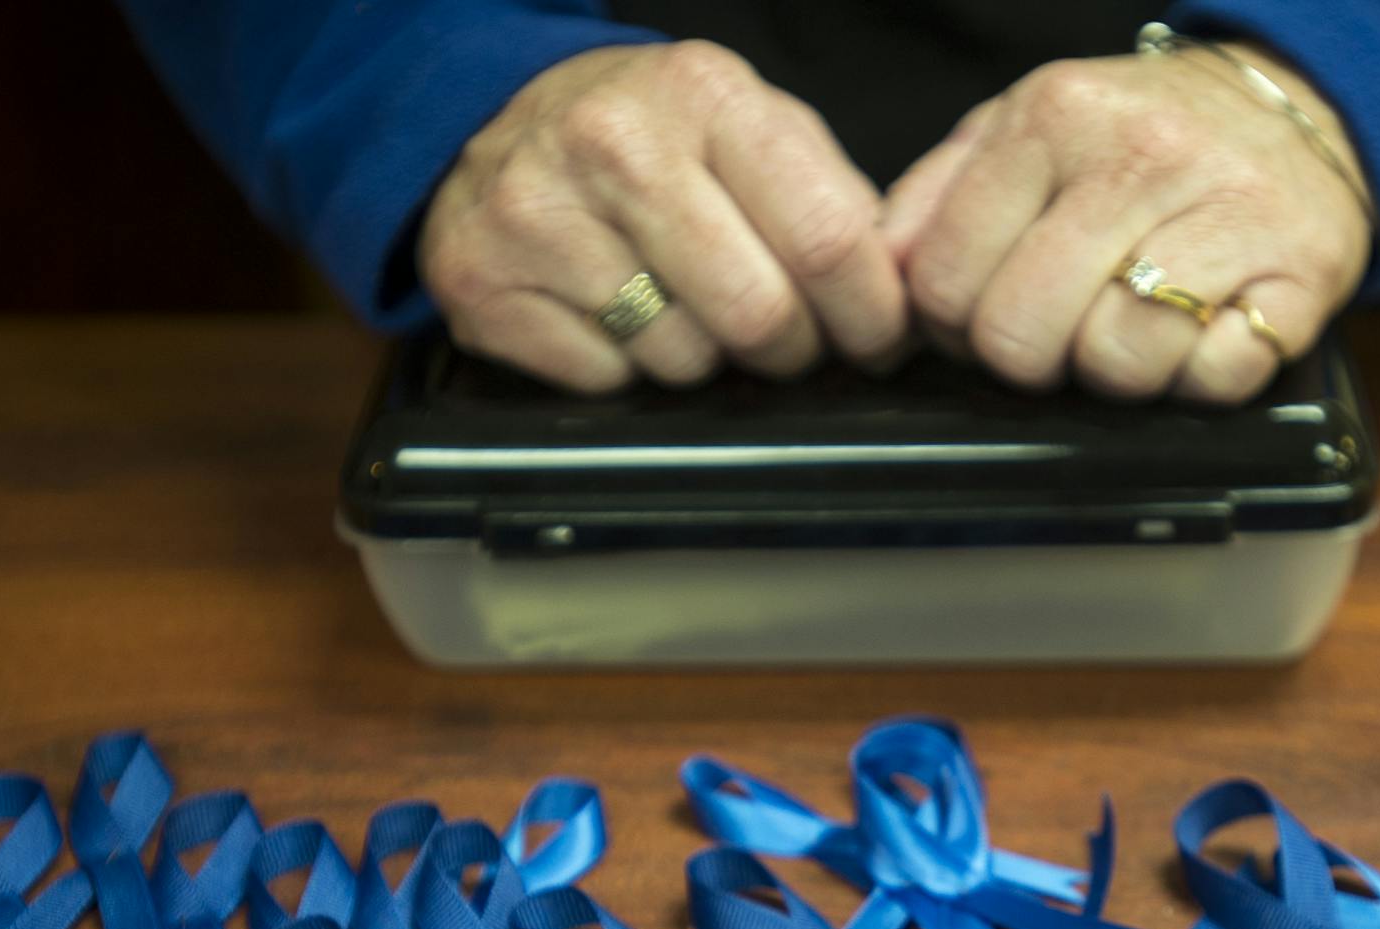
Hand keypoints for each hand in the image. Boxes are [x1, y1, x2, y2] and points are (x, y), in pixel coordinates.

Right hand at [418, 41, 905, 393]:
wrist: (490, 124)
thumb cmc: (647, 139)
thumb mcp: (745, 127)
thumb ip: (829, 199)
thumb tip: (896, 300)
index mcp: (705, 95)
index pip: (829, 237)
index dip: (871, 314)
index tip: (879, 342)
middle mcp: (615, 146)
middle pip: (759, 315)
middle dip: (792, 351)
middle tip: (787, 343)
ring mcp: (538, 216)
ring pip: (683, 360)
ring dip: (704, 358)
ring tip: (682, 306)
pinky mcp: (483, 286)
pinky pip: (606, 381)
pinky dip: (625, 369)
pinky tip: (611, 315)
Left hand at [881, 45, 1372, 402]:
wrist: (1298, 109)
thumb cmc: (1141, 140)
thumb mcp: (1025, 133)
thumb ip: (937, 198)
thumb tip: (875, 276)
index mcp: (1054, 117)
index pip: (944, 281)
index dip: (953, 327)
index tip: (987, 314)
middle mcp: (1142, 156)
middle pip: (1020, 337)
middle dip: (1031, 358)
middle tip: (1064, 328)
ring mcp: (1229, 213)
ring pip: (1114, 364)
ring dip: (1116, 373)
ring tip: (1136, 324)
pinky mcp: (1301, 275)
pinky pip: (1211, 381)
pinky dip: (1197, 381)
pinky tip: (1202, 331)